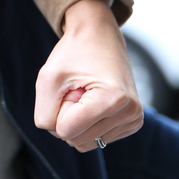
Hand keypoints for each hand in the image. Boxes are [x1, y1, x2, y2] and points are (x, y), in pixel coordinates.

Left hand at [34, 0, 142, 151]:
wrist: (99, 36)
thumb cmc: (74, 53)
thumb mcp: (47, 78)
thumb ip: (44, 114)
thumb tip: (60, 136)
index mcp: (113, 99)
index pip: (66, 131)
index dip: (58, 108)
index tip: (70, 85)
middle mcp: (130, 112)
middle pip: (76, 139)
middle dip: (67, 115)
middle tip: (77, 88)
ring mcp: (134, 119)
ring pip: (85, 142)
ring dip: (77, 119)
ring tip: (85, 93)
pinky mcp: (132, 123)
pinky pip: (96, 138)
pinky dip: (88, 122)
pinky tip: (94, 100)